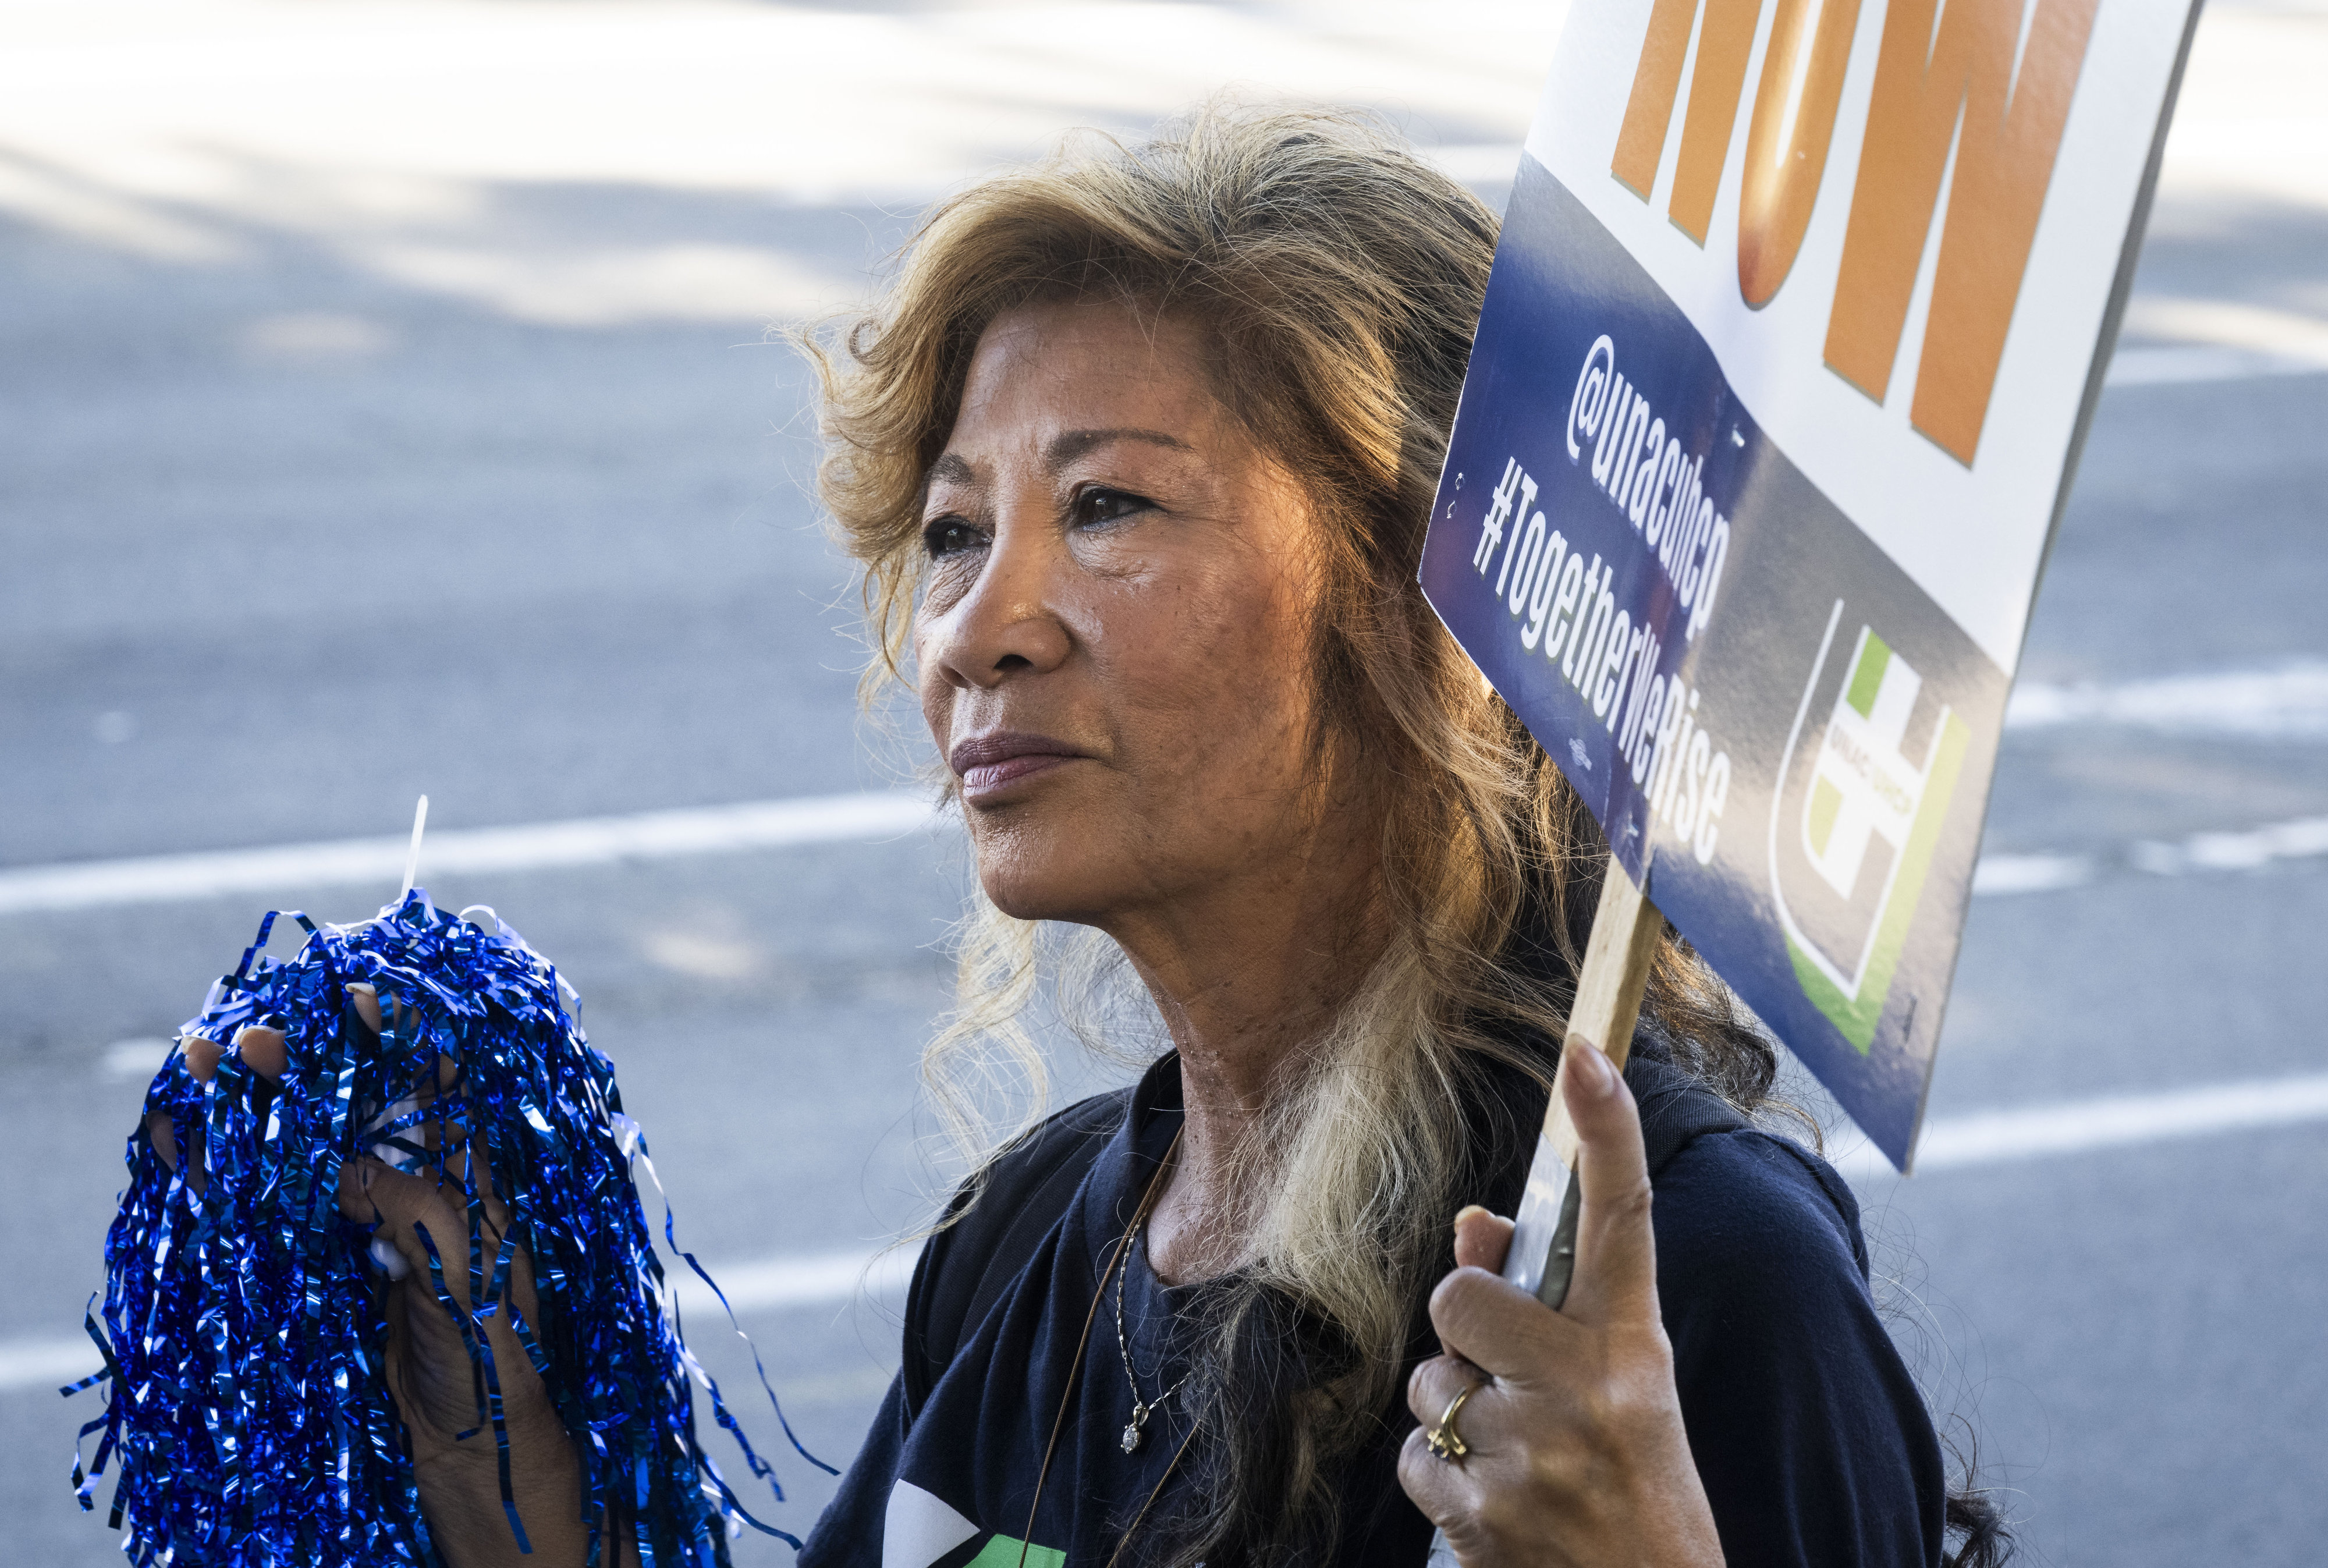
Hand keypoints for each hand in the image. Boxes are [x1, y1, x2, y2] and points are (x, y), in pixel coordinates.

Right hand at [148, 986, 599, 1567]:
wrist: (474, 1444)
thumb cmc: (495, 1352)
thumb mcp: (465, 1266)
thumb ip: (415, 1204)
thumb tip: (347, 1167)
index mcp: (474, 1168)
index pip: (436, 1072)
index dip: (394, 1029)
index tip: (349, 995)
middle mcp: (420, 1178)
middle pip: (353, 1098)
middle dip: (300, 1063)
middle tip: (245, 1041)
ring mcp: (367, 1216)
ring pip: (304, 1141)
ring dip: (251, 1104)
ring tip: (195, 1065)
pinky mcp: (326, 1258)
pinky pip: (272, 1200)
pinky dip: (227, 1168)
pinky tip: (184, 1137)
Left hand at [1397, 1043, 1723, 1567]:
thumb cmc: (1632, 1486)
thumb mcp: (1614, 1389)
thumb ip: (1538, 1304)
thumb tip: (1470, 1224)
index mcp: (1635, 1351)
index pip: (1624, 1220)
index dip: (1605, 1133)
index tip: (1584, 1054)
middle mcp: (1587, 1391)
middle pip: (1462, 1297)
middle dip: (1464, 1328)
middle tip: (1513, 1377)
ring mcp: (1531, 1453)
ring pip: (1430, 1382)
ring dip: (1456, 1414)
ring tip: (1523, 1458)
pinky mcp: (1479, 1511)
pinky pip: (1415, 1452)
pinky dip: (1444, 1475)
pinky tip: (1501, 1501)